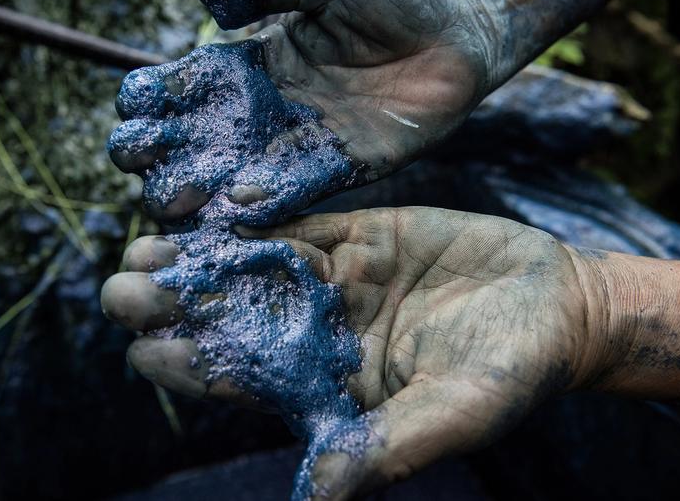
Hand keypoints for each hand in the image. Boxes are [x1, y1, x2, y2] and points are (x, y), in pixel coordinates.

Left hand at [102, 207, 608, 497]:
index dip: (192, 367)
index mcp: (329, 384)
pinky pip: (300, 222)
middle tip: (123, 286)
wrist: (556, 306)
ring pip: (253, 267)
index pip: (243, 380)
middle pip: (232, 319)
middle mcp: (320, 331)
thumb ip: (386, 449)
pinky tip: (211, 206)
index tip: (144, 348)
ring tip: (145, 243)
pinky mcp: (361, 235)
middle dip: (177, 306)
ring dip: (200, 258)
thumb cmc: (512, 372)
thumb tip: (317, 497)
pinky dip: (257, 216)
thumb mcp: (454, 413)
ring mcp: (337, 279)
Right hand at [109, 0, 493, 220]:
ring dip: (198, 189)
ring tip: (172, 199)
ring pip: (233, 175)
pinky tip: (239, 206)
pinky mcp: (337, 168)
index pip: (184, 85)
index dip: (152, 95)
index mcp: (251, 62)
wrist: (457, 36)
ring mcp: (299, 144)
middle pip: (194, 139)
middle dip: (158, 150)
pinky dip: (266, 199)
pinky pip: (294, 189)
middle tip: (139, 156)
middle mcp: (265, 111)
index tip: (135, 101)